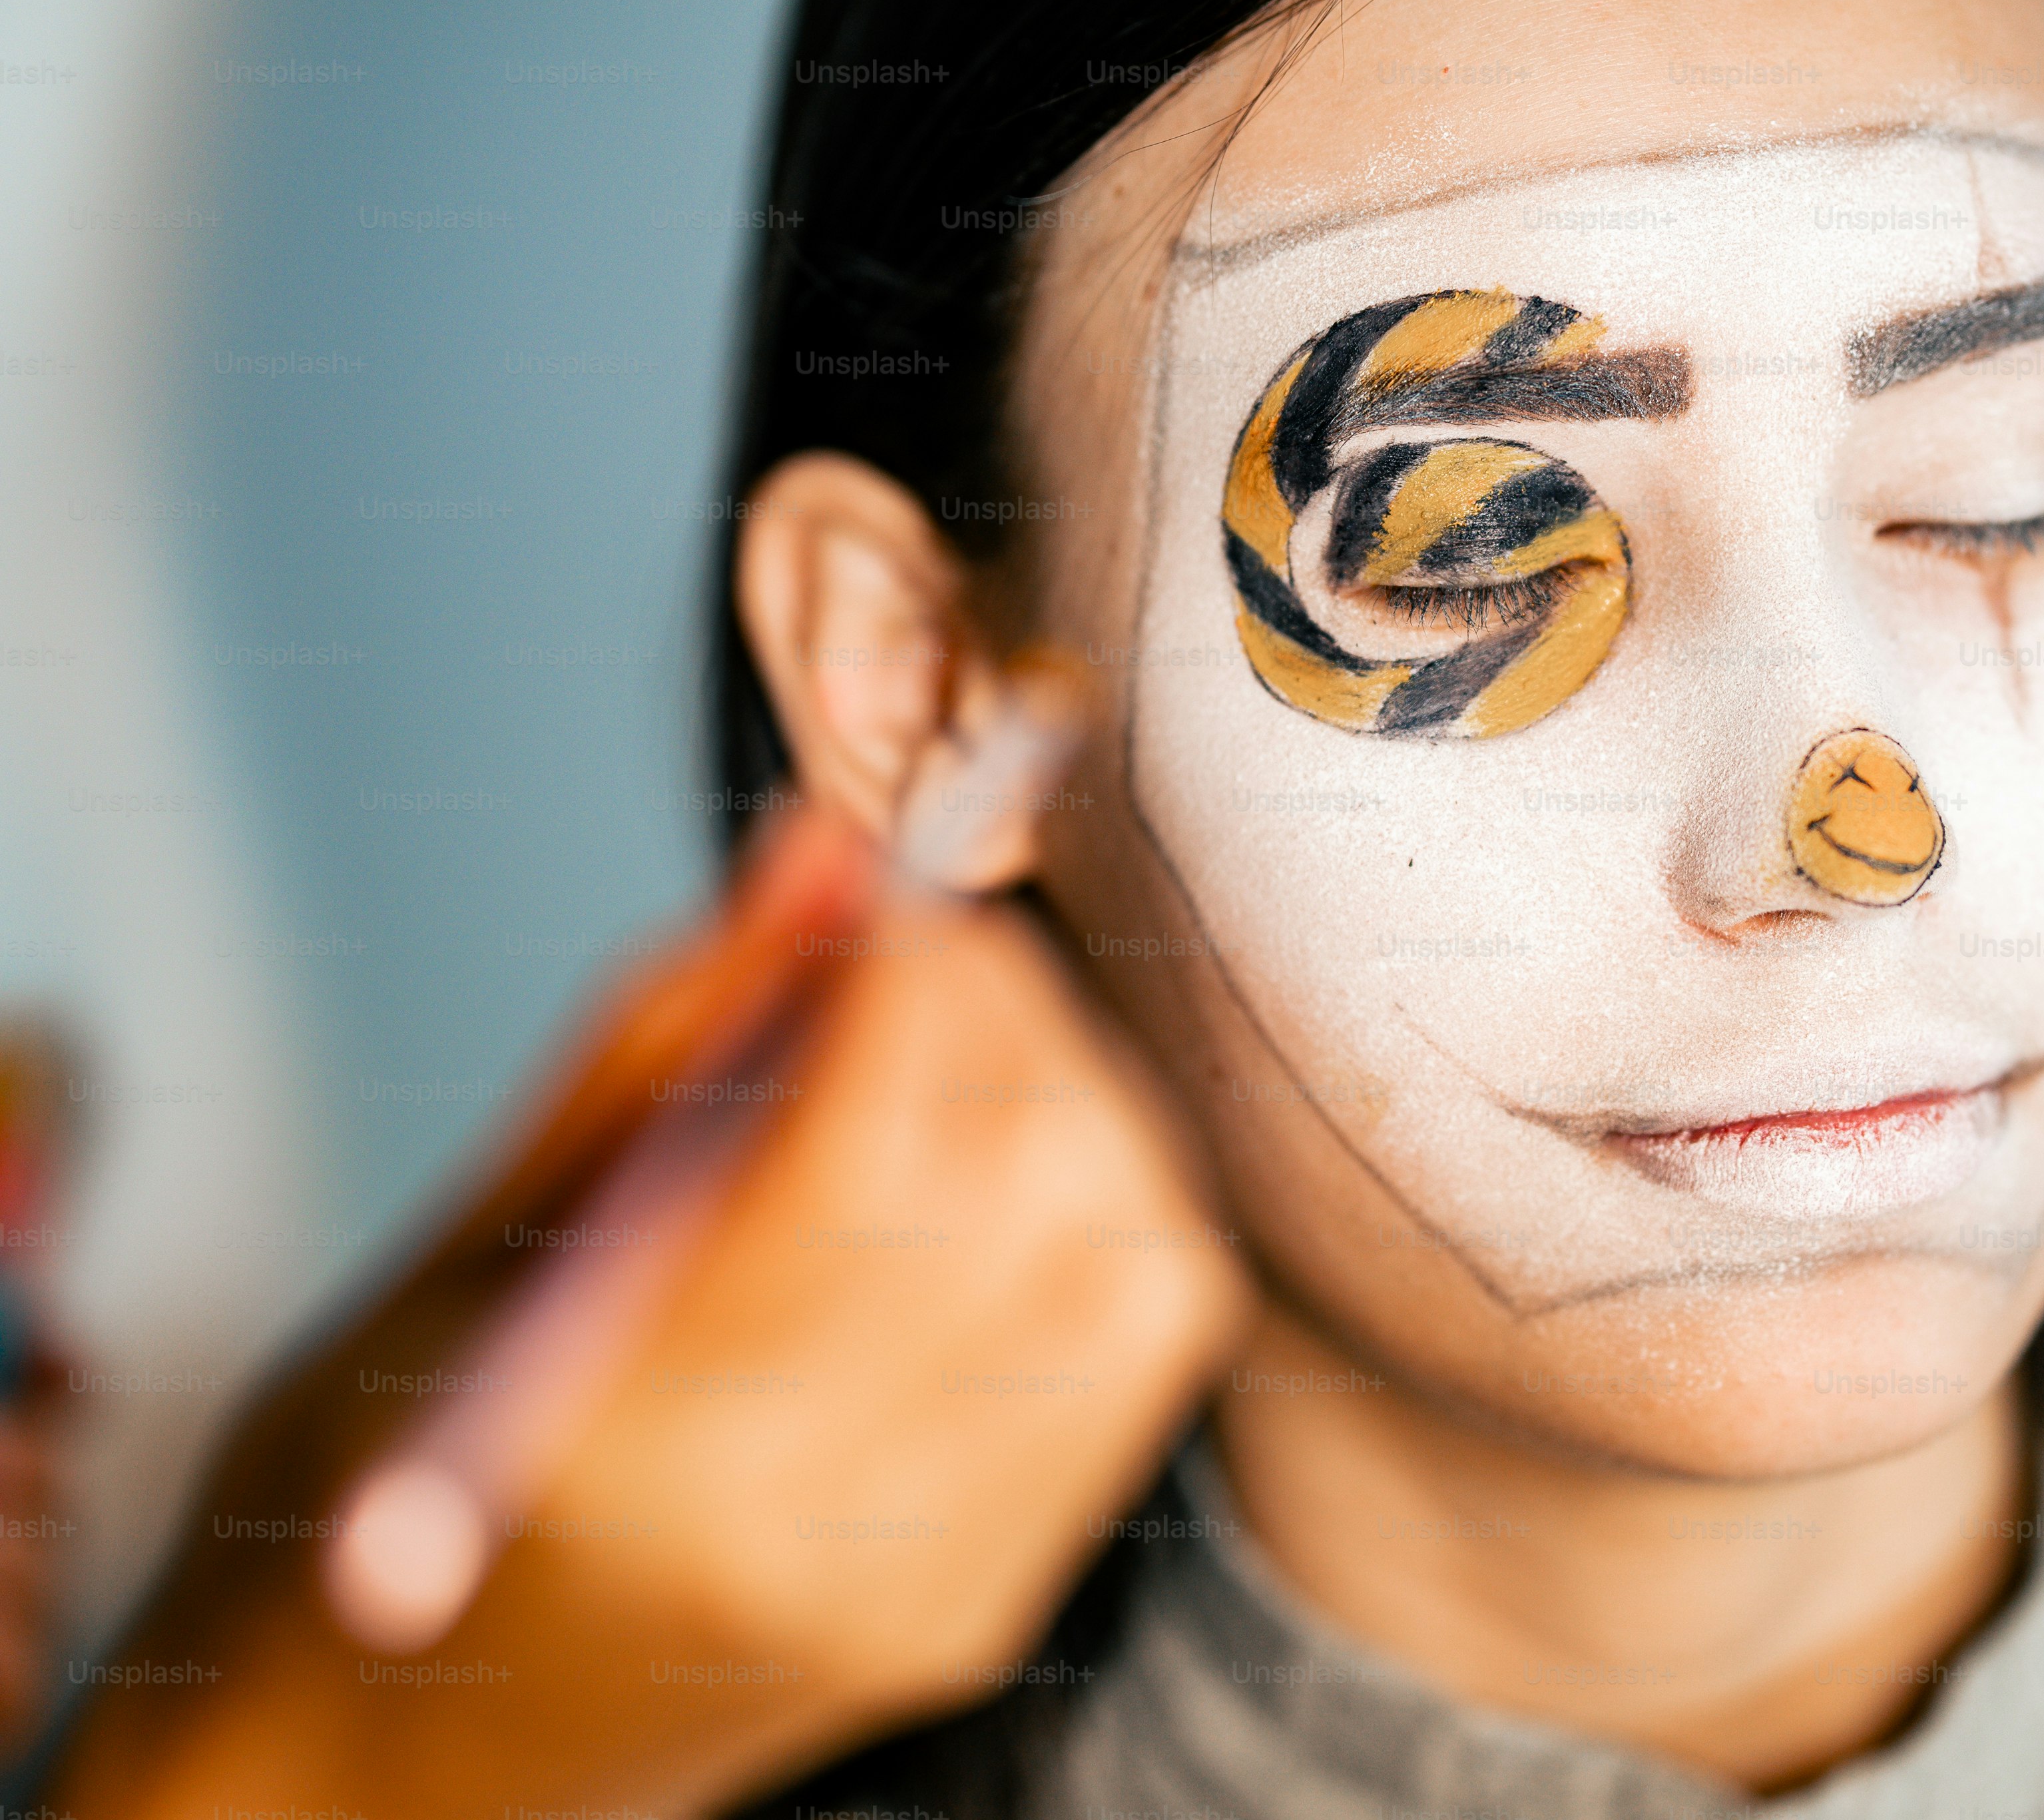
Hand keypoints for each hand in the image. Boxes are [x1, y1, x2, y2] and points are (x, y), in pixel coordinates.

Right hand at [44, 809, 1253, 1815]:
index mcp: (643, 1438)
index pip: (881, 1139)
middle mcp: (820, 1527)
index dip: (915, 968)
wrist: (387, 1774)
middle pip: (1046, 1187)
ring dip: (1079, 1117)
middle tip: (907, 973)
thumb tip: (831, 848)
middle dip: (1009, 1020)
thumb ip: (667, 1039)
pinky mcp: (983, 1611)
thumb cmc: (371, 1495)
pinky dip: (1094, 1226)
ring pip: (1140, 1263)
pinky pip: (1137, 1362)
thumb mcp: (465, 1244)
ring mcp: (926, 1588)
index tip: (875, 895)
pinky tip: (986, 1203)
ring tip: (949, 1087)